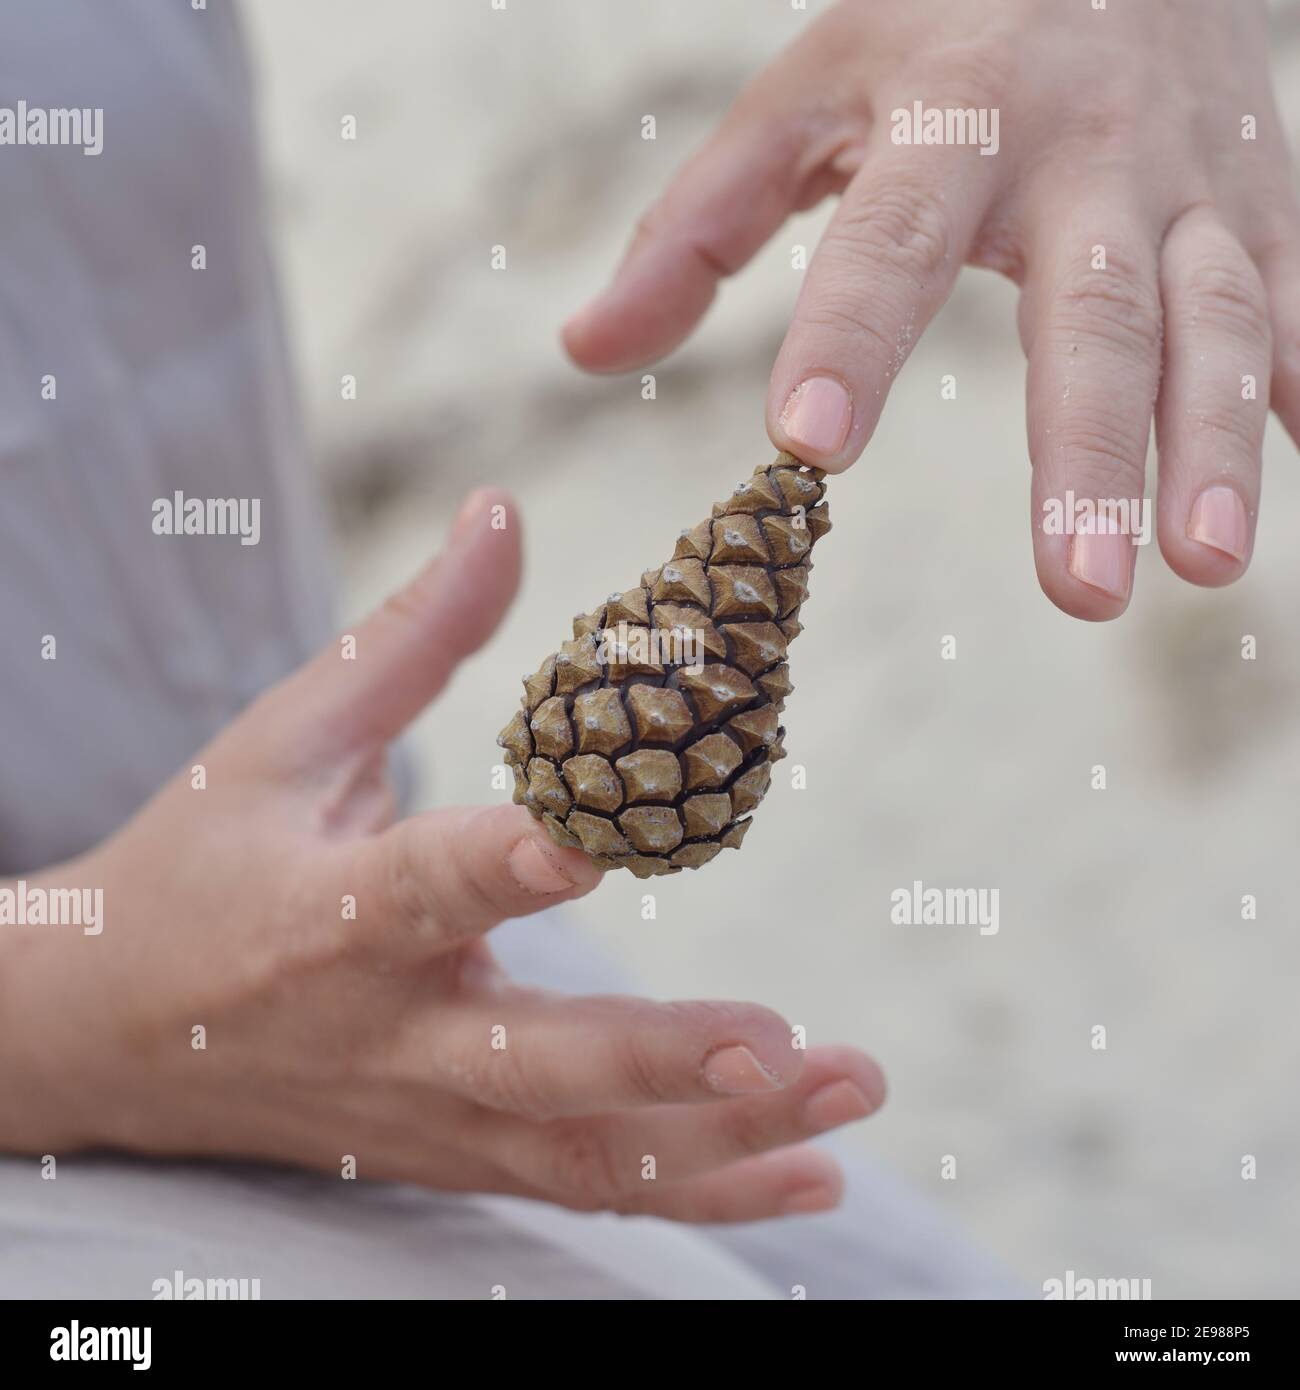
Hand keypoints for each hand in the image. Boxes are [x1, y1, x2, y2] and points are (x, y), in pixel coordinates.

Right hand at [0, 490, 883, 1222]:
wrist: (103, 1033)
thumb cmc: (200, 862)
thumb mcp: (285, 736)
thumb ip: (413, 635)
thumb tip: (503, 509)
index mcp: (330, 914)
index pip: (428, 887)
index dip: (508, 864)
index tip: (599, 840)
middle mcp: (388, 1031)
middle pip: (534, 1065)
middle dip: (665, 1060)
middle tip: (788, 1040)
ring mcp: (428, 1112)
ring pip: (585, 1154)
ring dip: (726, 1141)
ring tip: (851, 1092)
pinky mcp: (456, 1154)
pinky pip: (587, 1188)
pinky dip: (702, 1192)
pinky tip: (812, 1177)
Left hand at [564, 0, 1299, 619]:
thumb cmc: (937, 30)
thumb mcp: (803, 97)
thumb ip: (696, 227)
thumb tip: (585, 350)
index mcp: (951, 118)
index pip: (888, 239)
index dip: (849, 337)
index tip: (809, 445)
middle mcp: (1087, 154)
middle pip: (1090, 312)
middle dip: (1089, 456)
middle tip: (1077, 594)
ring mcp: (1196, 185)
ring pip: (1218, 321)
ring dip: (1217, 446)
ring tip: (1203, 566)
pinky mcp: (1268, 210)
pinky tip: (1296, 494)